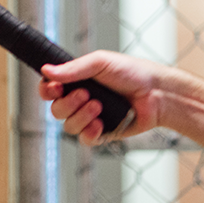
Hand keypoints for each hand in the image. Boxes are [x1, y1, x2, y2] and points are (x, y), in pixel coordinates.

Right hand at [38, 50, 167, 145]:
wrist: (157, 93)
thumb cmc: (132, 73)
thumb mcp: (100, 63)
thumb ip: (73, 68)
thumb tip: (47, 70)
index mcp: (76, 81)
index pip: (49, 89)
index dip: (47, 91)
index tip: (54, 88)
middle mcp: (80, 101)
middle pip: (56, 110)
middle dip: (68, 104)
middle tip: (86, 94)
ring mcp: (90, 118)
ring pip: (68, 126)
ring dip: (81, 117)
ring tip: (99, 107)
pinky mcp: (102, 133)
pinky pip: (84, 140)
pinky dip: (89, 132)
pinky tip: (100, 124)